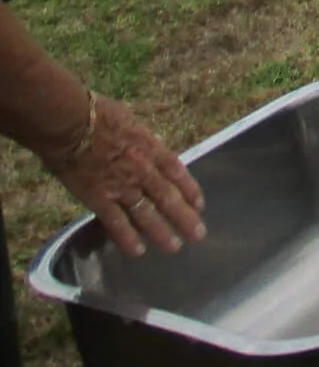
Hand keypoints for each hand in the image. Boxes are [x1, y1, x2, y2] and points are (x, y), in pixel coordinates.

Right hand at [45, 95, 205, 256]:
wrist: (71, 123)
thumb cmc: (99, 115)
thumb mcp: (132, 121)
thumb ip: (145, 139)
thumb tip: (156, 146)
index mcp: (151, 148)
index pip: (177, 172)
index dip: (190, 190)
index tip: (199, 205)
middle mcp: (141, 170)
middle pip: (168, 197)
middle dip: (185, 217)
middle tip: (198, 234)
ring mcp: (121, 186)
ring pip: (146, 214)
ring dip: (161, 232)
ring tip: (173, 247)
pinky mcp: (99, 198)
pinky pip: (116, 222)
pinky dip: (127, 238)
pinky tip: (137, 251)